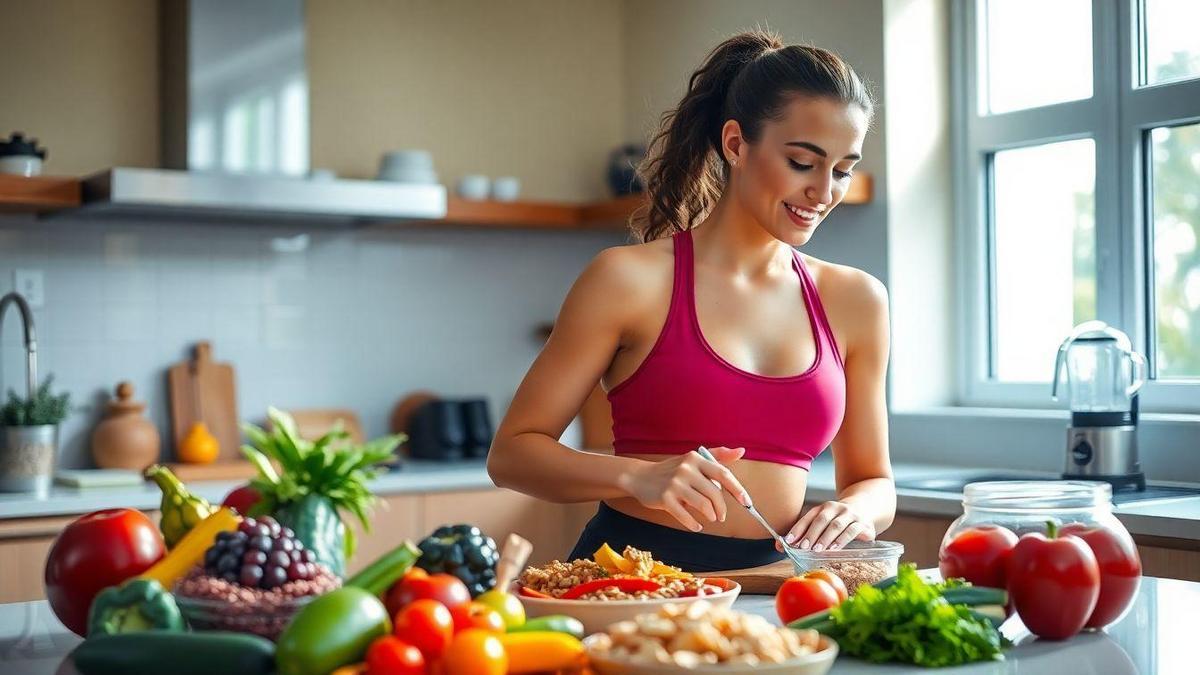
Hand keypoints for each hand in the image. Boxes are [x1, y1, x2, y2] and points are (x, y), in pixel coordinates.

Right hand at [618, 446, 749, 531]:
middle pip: (714, 493)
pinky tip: (696, 525)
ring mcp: (674, 484)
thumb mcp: (693, 459)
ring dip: (710, 515)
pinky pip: (686, 516)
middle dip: (722, 508)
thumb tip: (741, 451)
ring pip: (703, 505)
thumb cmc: (672, 470)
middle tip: (721, 516)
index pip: (723, 473)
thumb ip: (717, 456)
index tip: (747, 502)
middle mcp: (685, 469)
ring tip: (709, 517)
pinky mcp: (664, 498)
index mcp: (696, 459)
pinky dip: (694, 524)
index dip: (737, 489)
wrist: (640, 477)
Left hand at [780, 501, 874, 551]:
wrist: (865, 509)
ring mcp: (850, 515)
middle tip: (803, 547)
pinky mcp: (862, 524)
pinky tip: (834, 549)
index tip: (789, 541)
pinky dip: (842, 540)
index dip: (798, 529)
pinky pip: (851, 531)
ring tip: (817, 550)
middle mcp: (836, 508)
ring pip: (836, 526)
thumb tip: (779, 547)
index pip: (808, 517)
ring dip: (825, 538)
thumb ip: (804, 535)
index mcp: (823, 508)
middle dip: (811, 534)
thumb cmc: (837, 521)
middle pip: (821, 520)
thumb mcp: (823, 524)